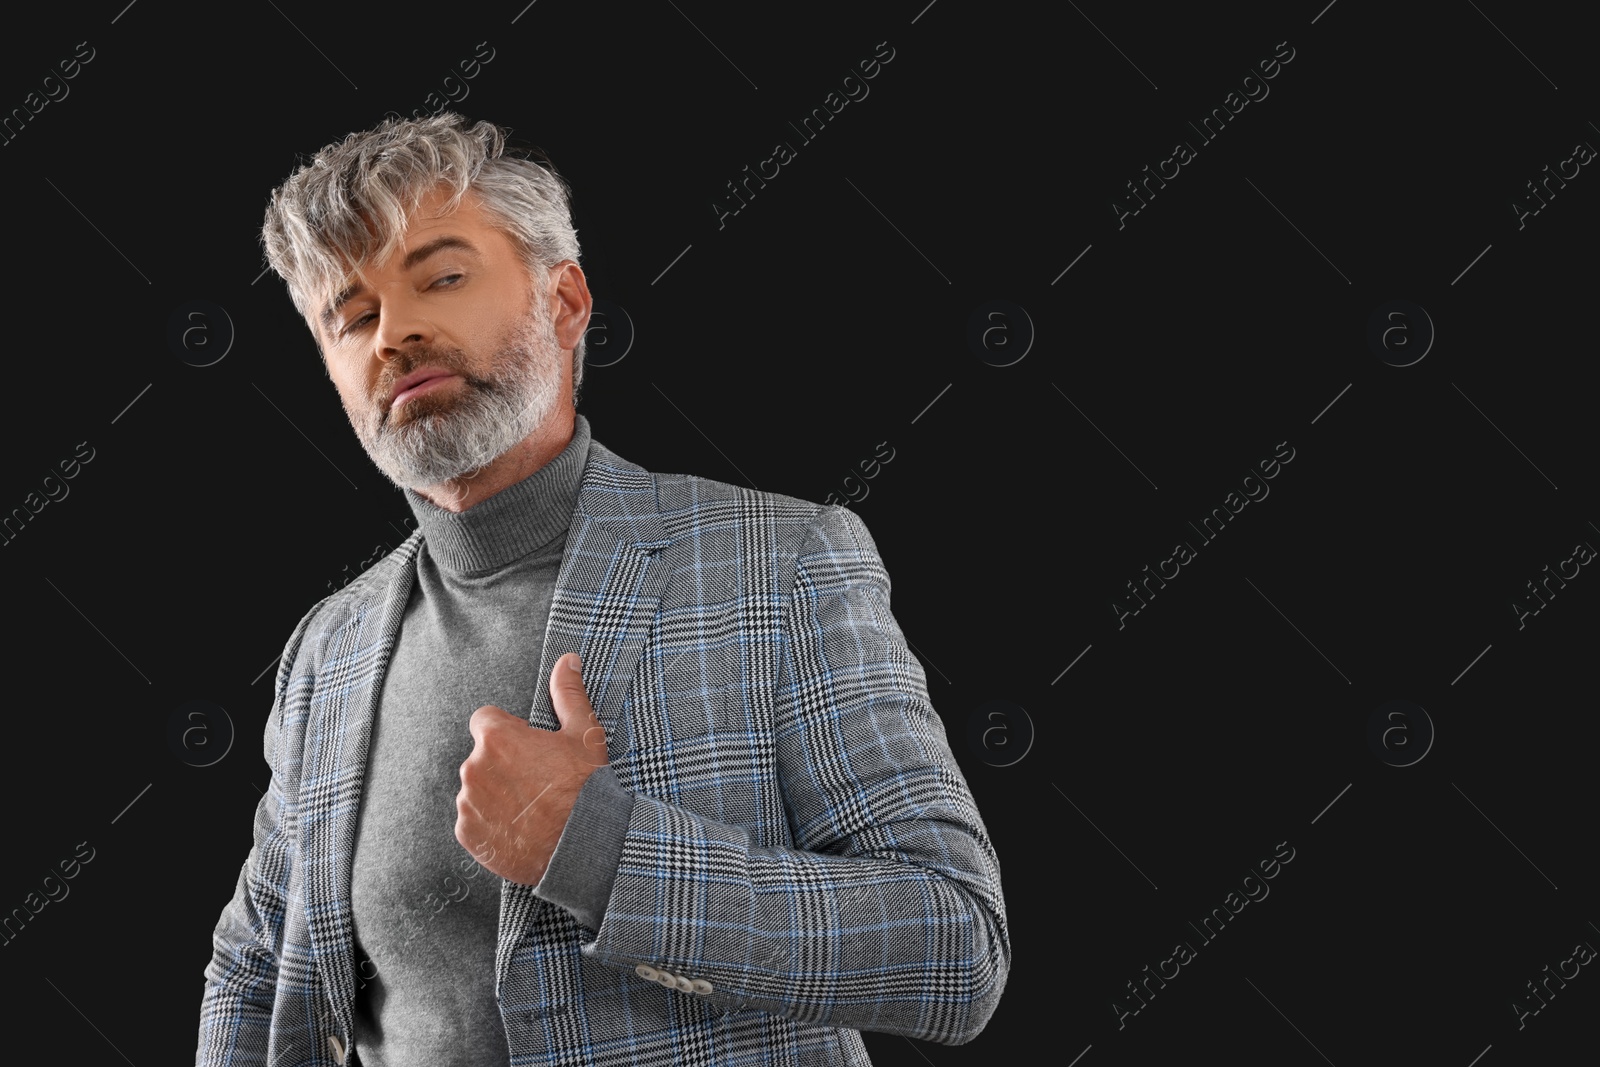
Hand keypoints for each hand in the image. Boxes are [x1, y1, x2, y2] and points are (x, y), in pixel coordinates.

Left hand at [455, 652, 609, 884]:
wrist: (582, 846)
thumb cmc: (585, 788)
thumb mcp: (584, 734)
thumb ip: (567, 693)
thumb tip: (566, 660)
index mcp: (497, 737)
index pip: (484, 720)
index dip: (507, 732)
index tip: (527, 748)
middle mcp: (474, 767)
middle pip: (481, 756)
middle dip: (502, 764)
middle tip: (536, 782)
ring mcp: (467, 802)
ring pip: (476, 788)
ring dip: (495, 794)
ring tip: (530, 808)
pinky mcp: (467, 833)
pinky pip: (472, 820)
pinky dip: (490, 823)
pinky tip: (519, 828)